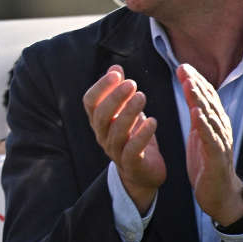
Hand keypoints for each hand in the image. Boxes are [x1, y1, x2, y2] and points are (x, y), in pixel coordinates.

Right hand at [83, 64, 165, 212]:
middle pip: (101, 115)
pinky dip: (142, 134)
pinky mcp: (131, 164)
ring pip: (117, 131)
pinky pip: (133, 149)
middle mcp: (102, 135)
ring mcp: (115, 151)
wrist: (143, 173)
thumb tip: (115, 68)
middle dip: (116, 97)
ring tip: (143, 97)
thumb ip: (119, 92)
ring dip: (129, 112)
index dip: (101, 87)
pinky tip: (153, 121)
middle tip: (133, 84)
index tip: (117, 74)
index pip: (90, 101)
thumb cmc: (133, 137)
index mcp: (98, 121)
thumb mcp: (126, 113)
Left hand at [179, 64, 242, 224]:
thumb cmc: (207, 164)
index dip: (196, 81)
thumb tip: (191, 93)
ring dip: (200, 100)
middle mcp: (221, 130)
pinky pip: (211, 139)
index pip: (207, 98)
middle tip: (184, 68)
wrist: (220, 195)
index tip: (183, 65)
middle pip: (209, 103)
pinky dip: (204, 125)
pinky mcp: (217, 159)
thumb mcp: (199, 135)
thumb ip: (197, 115)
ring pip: (211, 117)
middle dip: (197, 84)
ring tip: (189, 84)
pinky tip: (196, 114)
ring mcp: (220, 144)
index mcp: (214, 124)